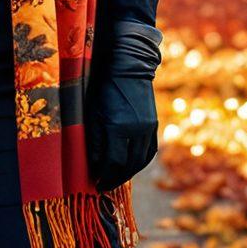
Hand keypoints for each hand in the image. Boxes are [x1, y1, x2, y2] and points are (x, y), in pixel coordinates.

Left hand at [85, 21, 162, 191]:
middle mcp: (137, 130)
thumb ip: (93, 138)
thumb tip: (95, 163)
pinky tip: (131, 163)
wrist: (127, 63)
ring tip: (117, 176)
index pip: (114, 162)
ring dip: (129, 171)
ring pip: (141, 160)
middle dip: (116, 177)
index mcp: (119, 126)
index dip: (105, 176)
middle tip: (105, 184)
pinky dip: (140, 160)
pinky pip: (149, 150)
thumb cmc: (103, 84)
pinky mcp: (153, 123)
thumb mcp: (92, 110)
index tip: (97, 183)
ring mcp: (148, 127)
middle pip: (129, 165)